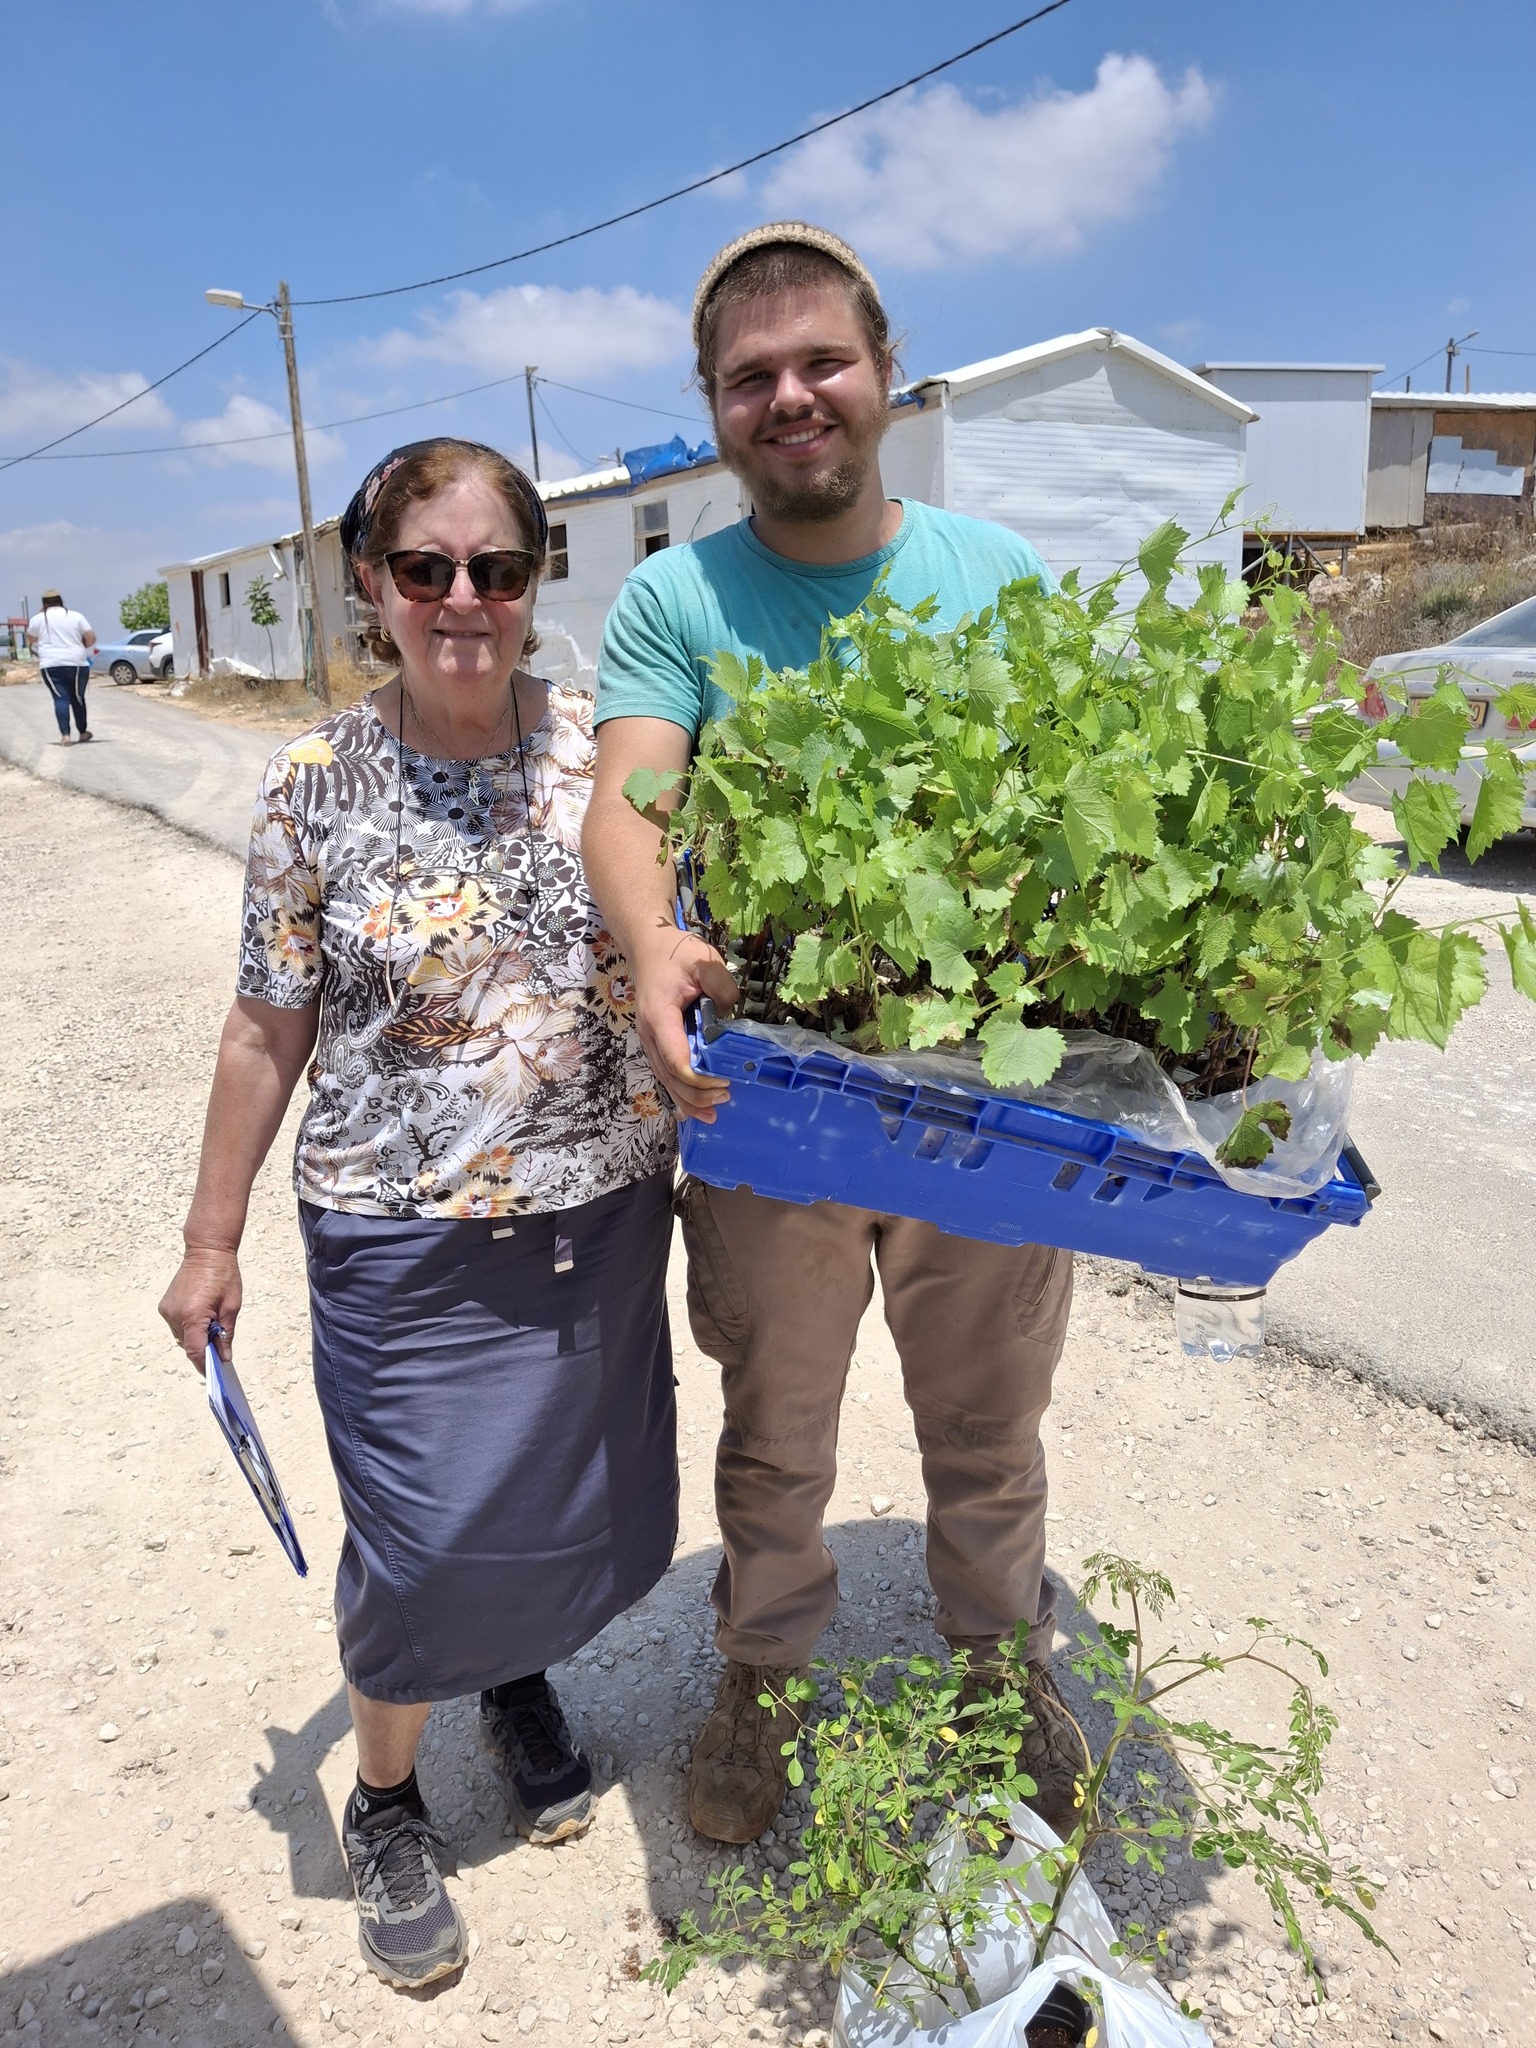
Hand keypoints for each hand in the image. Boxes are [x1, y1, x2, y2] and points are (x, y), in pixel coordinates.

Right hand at [158, 1246, 241, 1371]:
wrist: (207, 1251)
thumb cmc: (224, 1276)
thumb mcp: (231, 1307)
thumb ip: (225, 1334)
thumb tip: (224, 1357)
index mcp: (192, 1315)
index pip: (195, 1351)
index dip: (204, 1365)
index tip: (214, 1373)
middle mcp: (175, 1315)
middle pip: (188, 1345)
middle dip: (203, 1350)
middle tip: (220, 1349)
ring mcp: (167, 1311)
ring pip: (182, 1337)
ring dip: (196, 1338)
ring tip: (212, 1327)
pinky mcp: (165, 1306)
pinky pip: (177, 1326)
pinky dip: (189, 1327)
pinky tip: (202, 1318)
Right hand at [632, 928, 739, 1121]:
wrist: (649, 948)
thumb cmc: (674, 953)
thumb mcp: (702, 960)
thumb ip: (721, 984)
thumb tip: (730, 1012)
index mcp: (659, 1016)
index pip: (675, 1058)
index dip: (698, 1077)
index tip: (723, 1081)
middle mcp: (649, 1034)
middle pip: (670, 1076)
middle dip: (697, 1094)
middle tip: (726, 1097)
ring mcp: (650, 1041)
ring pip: (666, 1080)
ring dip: (688, 1100)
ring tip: (713, 1113)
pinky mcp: (656, 1043)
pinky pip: (666, 1073)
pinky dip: (681, 1093)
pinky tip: (696, 1108)